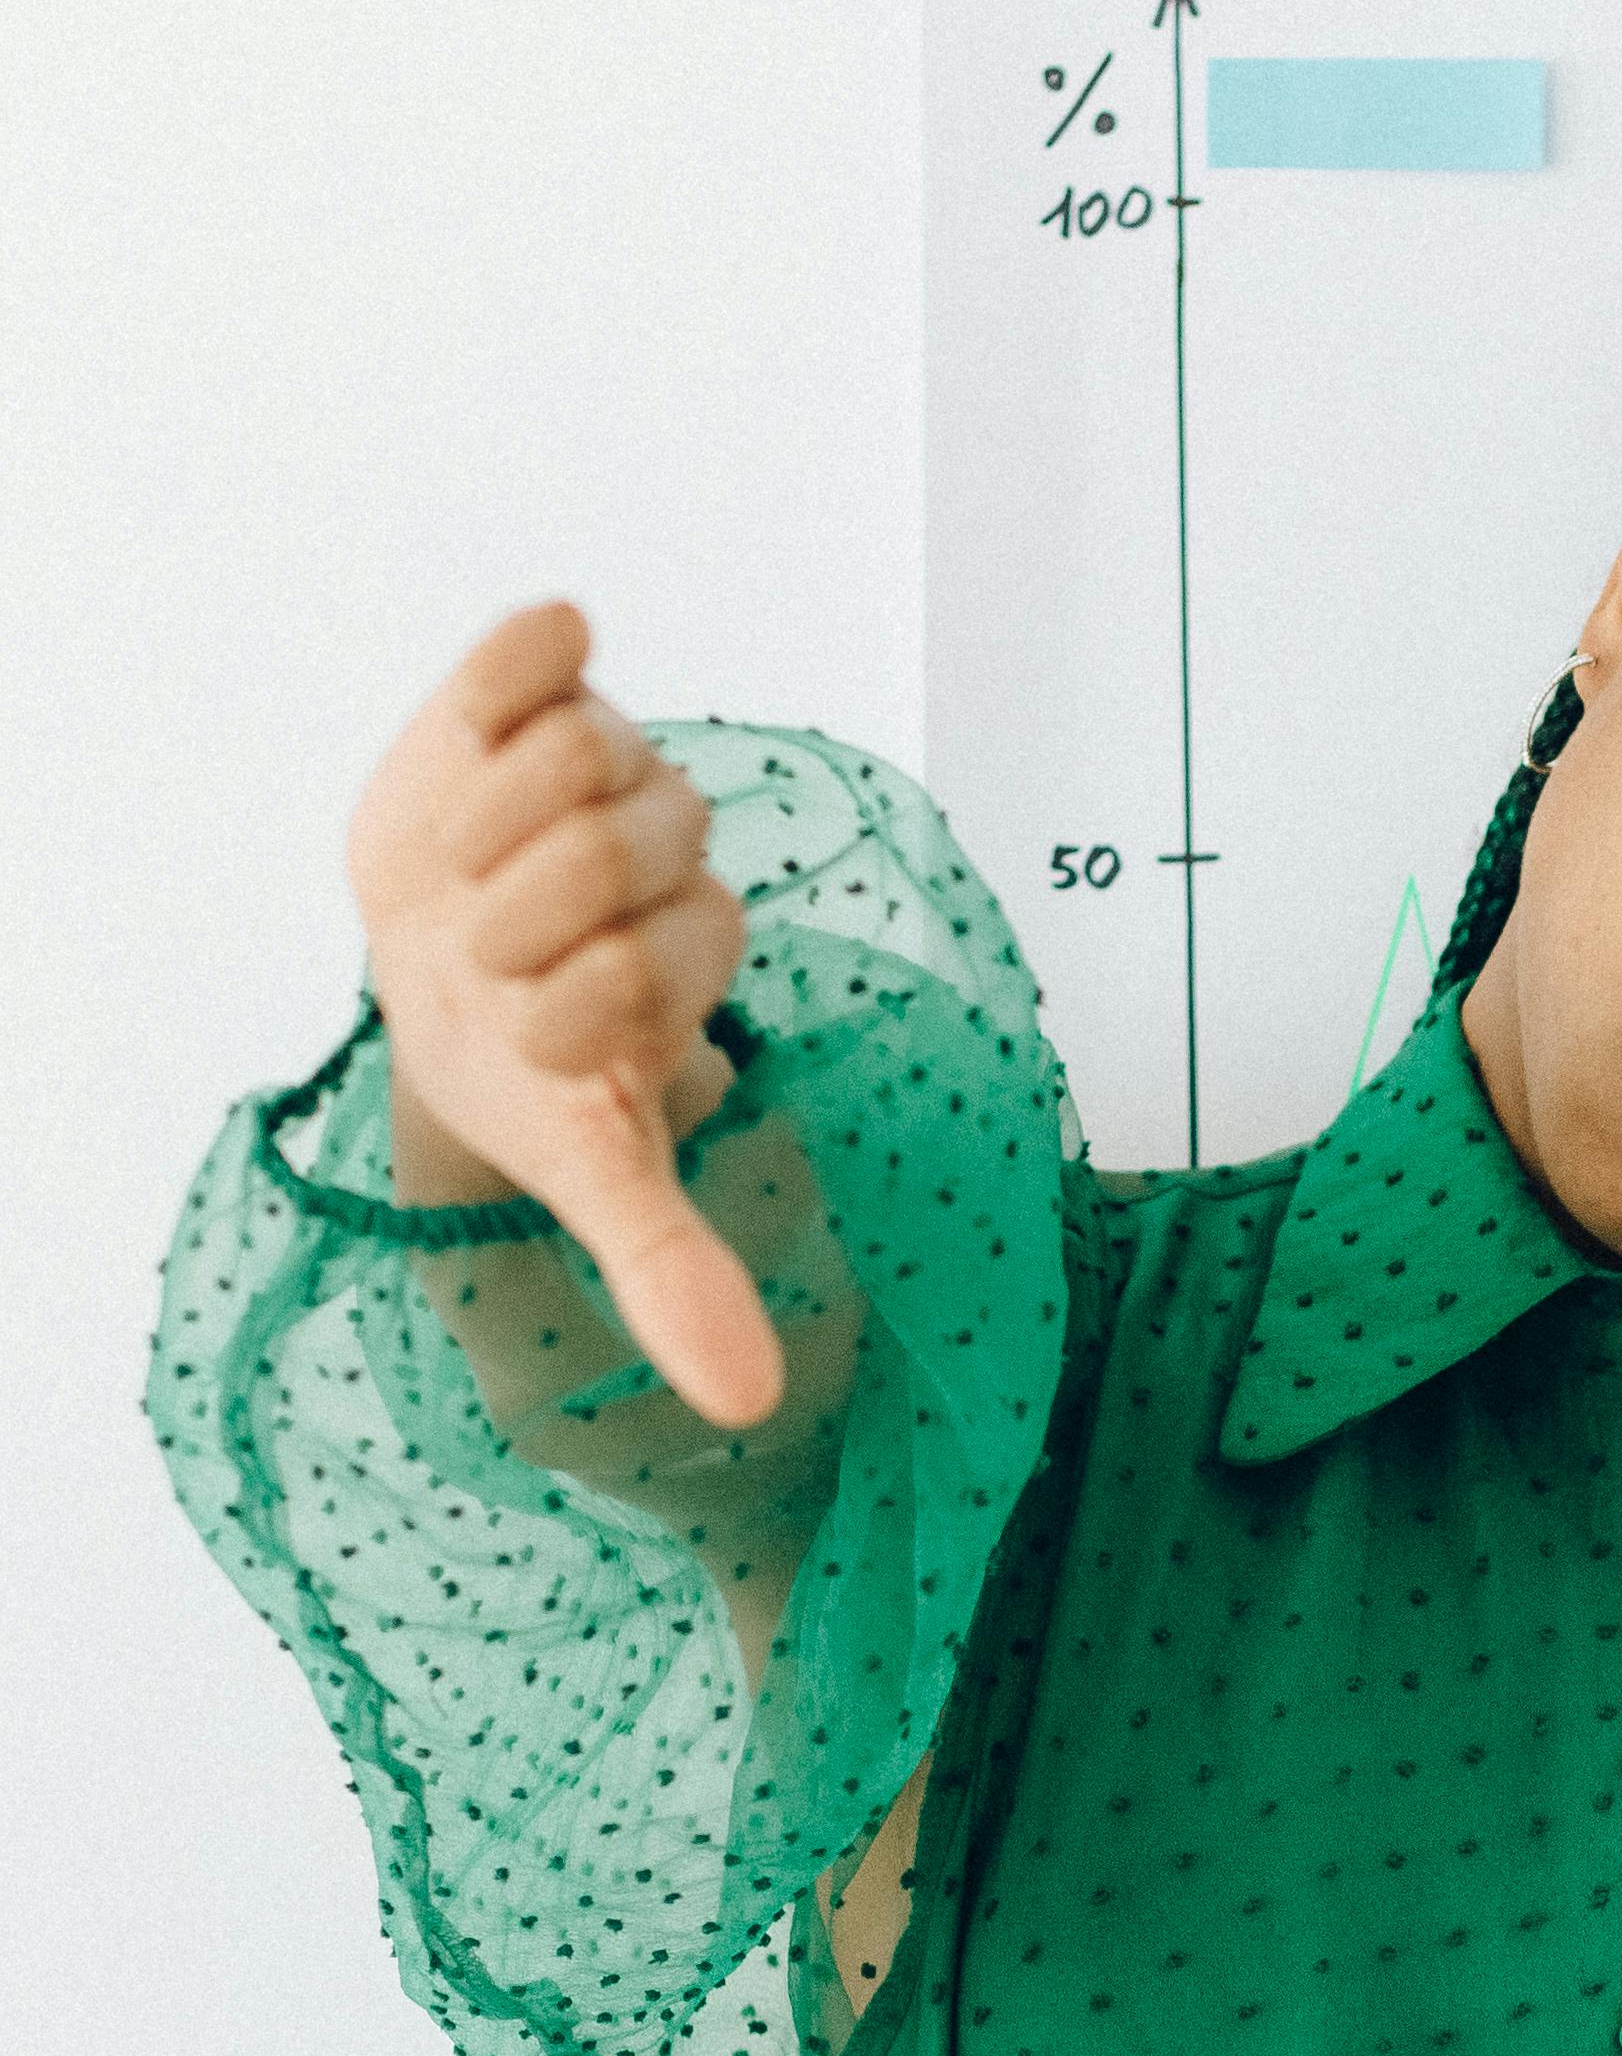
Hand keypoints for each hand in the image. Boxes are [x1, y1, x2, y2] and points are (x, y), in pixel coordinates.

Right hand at [345, 601, 788, 1431]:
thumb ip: (670, 1269)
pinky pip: (539, 648)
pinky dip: (514, 669)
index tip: (539, 1040)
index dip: (570, 1012)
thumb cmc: (521, 1072)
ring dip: (490, 825)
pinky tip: (494, 714)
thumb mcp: (590, 1169)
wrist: (434, 980)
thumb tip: (754, 1406)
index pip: (654, 964)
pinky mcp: (534, 696)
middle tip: (490, 949)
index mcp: (693, 956)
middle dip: (519, 918)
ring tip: (470, 870)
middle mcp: (669, 852)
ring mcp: (607, 765)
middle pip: (611, 848)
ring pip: (576, 755)